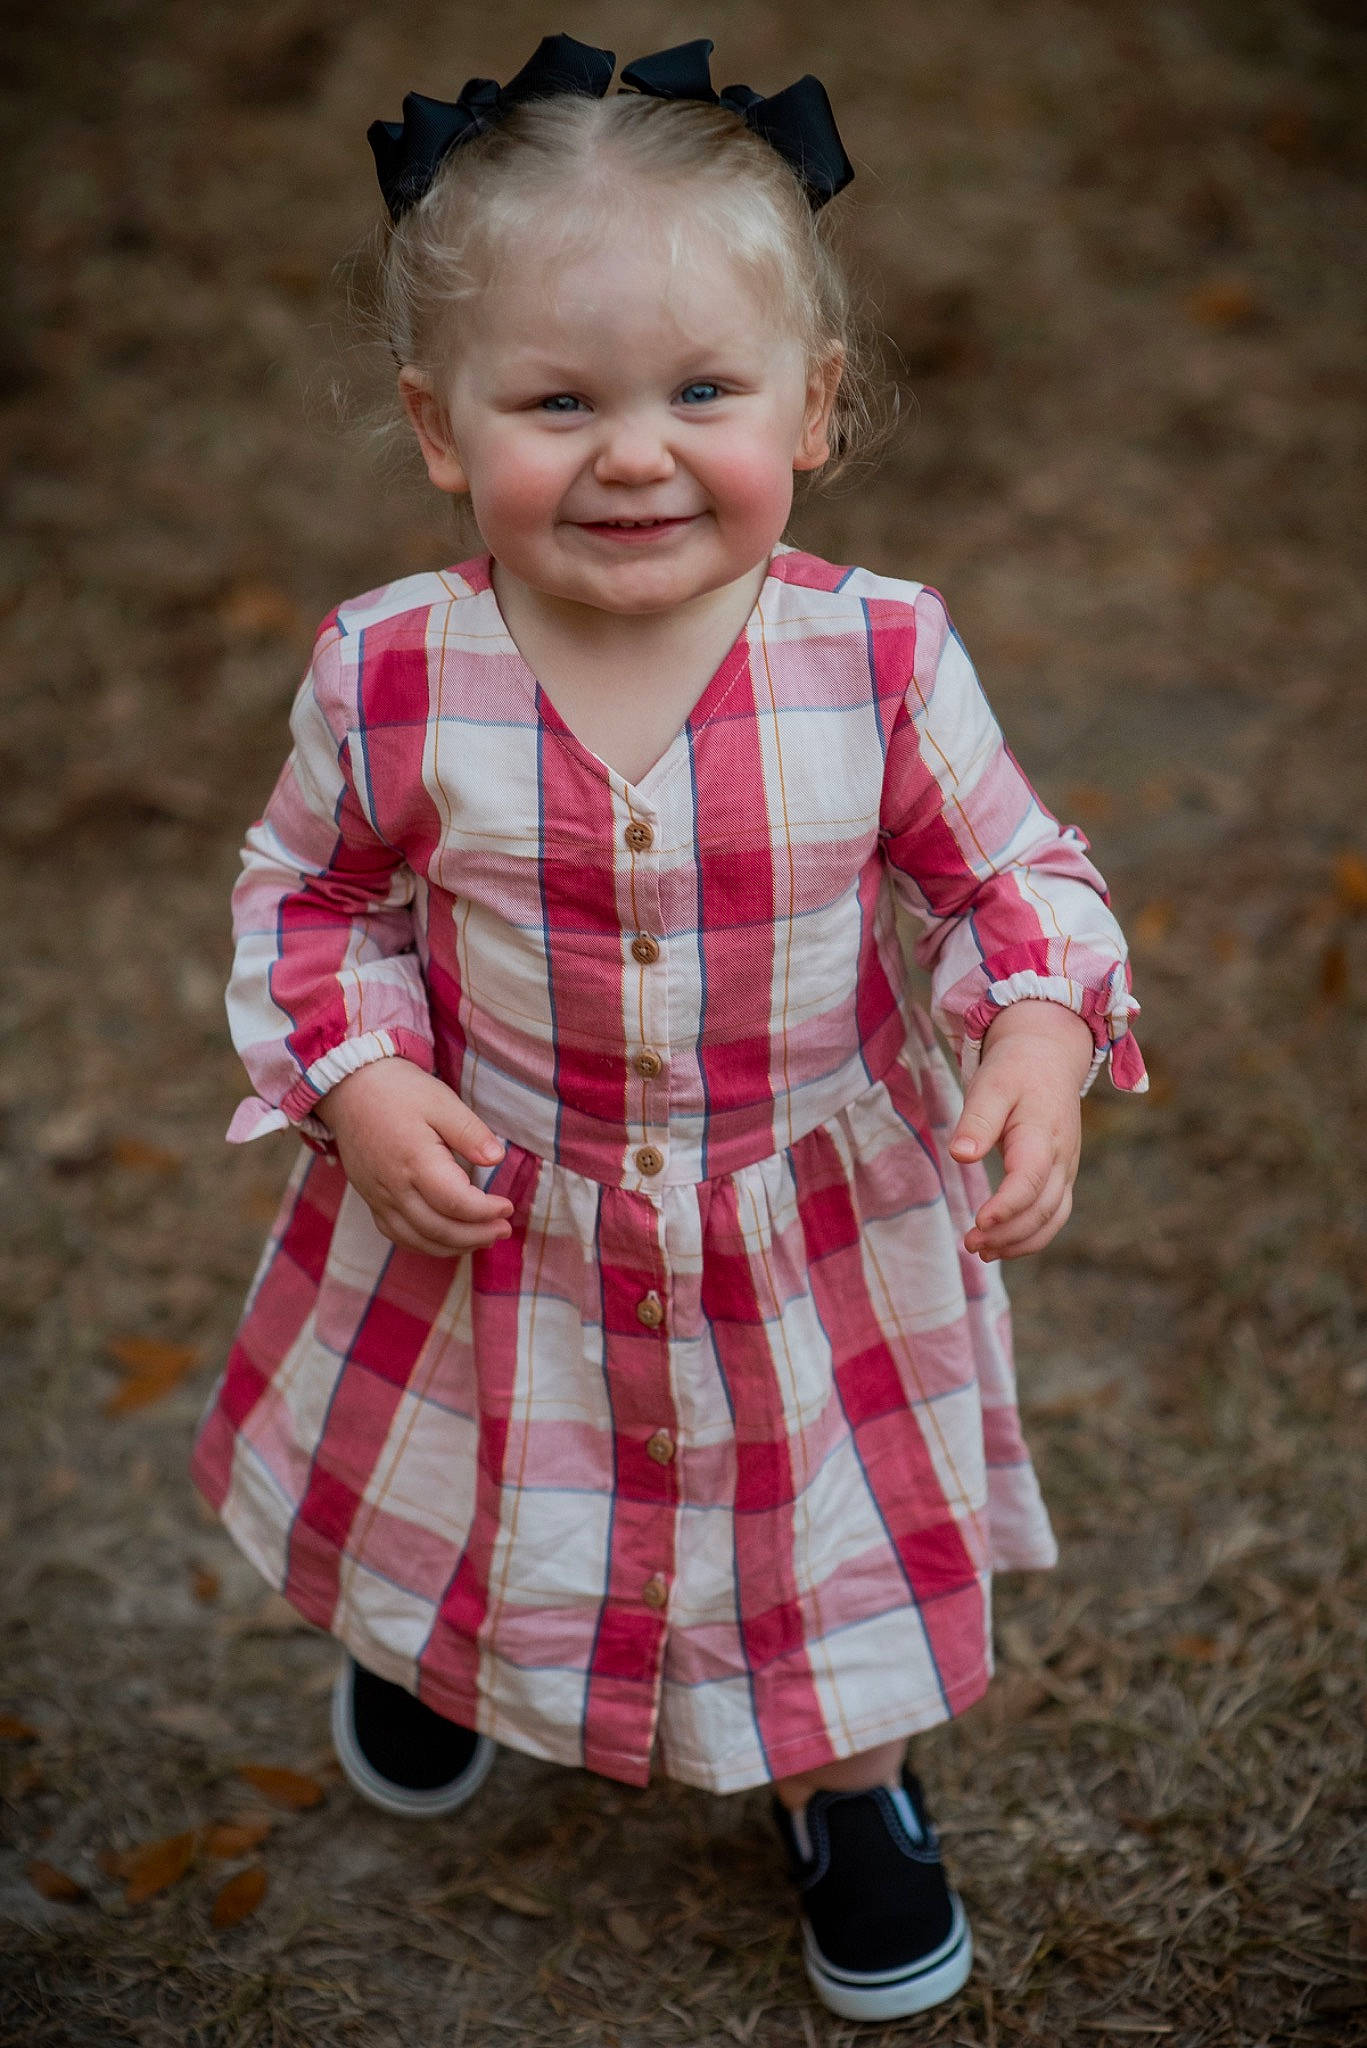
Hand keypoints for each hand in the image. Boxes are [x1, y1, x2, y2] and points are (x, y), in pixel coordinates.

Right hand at [315, 1060, 513, 1256]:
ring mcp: (379, 1198)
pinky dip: (427, 1245)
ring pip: (418, 1239)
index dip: (486, 1212)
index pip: (456, 1203)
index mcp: (415, 1161)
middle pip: (439, 1229)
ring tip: (484, 1239)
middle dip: (477, 1235)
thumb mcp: (441, 1100)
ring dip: (455, 1246)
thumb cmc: (399, 1091)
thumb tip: (496, 1158)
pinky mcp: (371, 1201)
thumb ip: (469, 1132)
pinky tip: (449, 1239)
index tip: (507, 1206)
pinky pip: (398, 1236)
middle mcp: (394, 1187)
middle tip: (504, 1229)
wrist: (350, 1090)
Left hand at [947, 1002, 1094, 1261]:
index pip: (1030, 1180)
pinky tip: (999, 1246)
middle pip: (1043, 1209)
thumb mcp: (990, 1085)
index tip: (979, 1222)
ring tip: (980, 1251)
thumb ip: (977, 1121)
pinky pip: (1053, 1215)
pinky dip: (1030, 1236)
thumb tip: (960, 1156)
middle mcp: (1061, 1158)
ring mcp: (1065, 1170)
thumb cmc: (1015, 1071)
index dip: (1007, 1206)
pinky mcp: (1061, 1176)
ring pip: (1052, 1219)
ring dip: (1019, 1242)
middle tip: (969, 1243)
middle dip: (1007, 1233)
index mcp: (1042, 1134)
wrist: (1049, 1057)